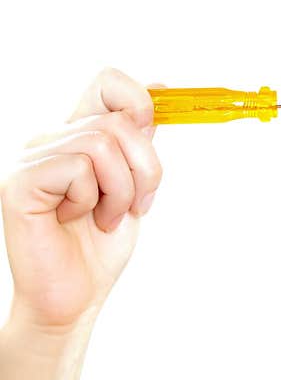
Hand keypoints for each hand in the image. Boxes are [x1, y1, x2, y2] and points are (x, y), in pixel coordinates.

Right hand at [0, 67, 163, 333]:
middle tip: (135, 206)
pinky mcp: (18, 182)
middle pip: (119, 120)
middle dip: (146, 170)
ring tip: (104, 218)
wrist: (75, 296)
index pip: (108, 82)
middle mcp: (50, 139)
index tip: (150, 140)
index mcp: (77, 136)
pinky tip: (75, 220)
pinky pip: (77, 168)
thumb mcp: (133, 186)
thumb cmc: (100, 246)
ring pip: (102, 143)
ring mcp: (30, 158)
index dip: (139, 102)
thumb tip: (162, 88)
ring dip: (121, 191)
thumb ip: (139, 142)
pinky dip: (91, 199)